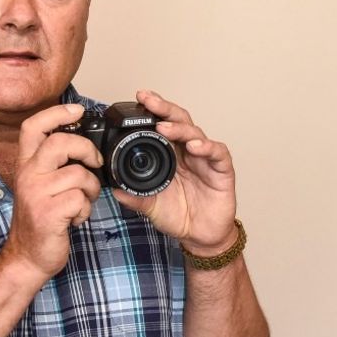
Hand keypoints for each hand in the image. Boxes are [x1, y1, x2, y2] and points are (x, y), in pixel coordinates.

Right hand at [2, 104, 103, 278]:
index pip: (33, 127)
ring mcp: (36, 194)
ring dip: (91, 189)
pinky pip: (80, 199)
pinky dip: (85, 210)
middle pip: (60, 143)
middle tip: (95, 162)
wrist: (27, 257)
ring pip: (78, 174)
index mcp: (25, 165)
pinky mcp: (48, 213)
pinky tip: (76, 218)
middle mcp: (27, 175)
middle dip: (86, 149)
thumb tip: (82, 144)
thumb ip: (54, 165)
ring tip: (83, 201)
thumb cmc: (39, 220)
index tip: (78, 109)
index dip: (56, 113)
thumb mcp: (40, 186)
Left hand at [112, 90, 237, 253]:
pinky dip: (207, 147)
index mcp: (169, 155)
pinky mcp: (222, 170)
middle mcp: (187, 152)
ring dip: (180, 128)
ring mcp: (205, 159)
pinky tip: (195, 147)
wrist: (200, 236)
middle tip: (148, 100)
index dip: (152, 111)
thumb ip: (134, 197)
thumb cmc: (178, 216)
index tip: (138, 99)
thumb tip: (114, 189)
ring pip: (196, 133)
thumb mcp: (150, 206)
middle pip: (178, 121)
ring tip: (165, 127)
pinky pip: (217, 153)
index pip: (161, 126)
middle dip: (163, 109)